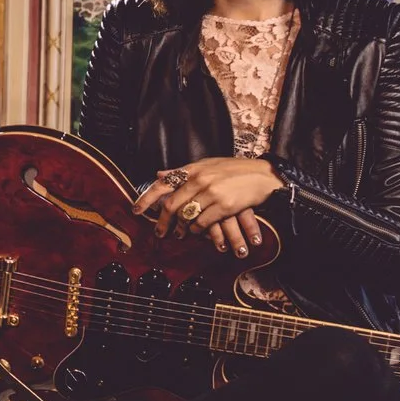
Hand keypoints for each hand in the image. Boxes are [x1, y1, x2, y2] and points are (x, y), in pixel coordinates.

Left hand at [133, 157, 283, 256]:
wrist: (263, 175)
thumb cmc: (235, 171)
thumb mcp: (207, 165)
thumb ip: (183, 171)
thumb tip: (159, 173)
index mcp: (194, 169)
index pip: (164, 183)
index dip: (147, 198)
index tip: (136, 209)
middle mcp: (200, 179)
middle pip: (172, 205)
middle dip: (163, 222)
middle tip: (159, 232)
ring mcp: (212, 193)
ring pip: (187, 216)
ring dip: (181, 229)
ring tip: (179, 235)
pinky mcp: (224, 206)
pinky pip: (202, 223)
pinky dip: (196, 231)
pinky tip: (196, 233)